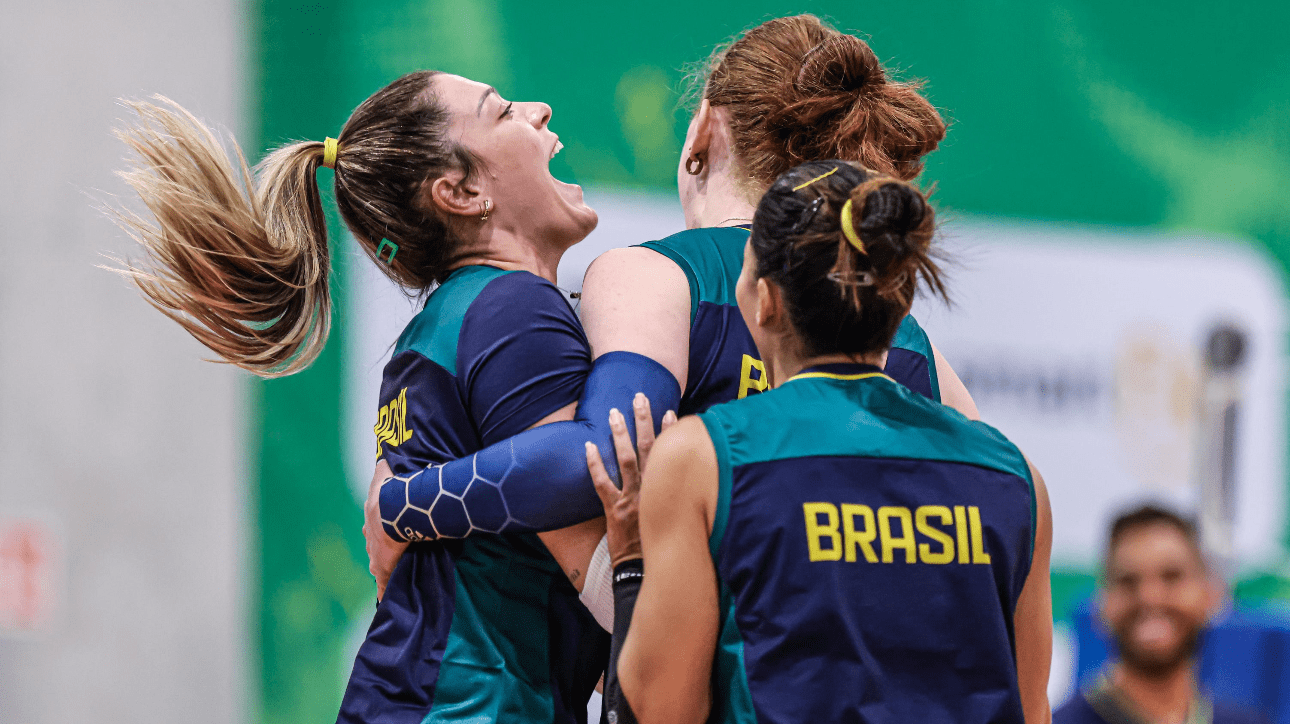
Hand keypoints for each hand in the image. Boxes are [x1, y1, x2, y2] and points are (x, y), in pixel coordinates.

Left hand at [363, 458, 407, 600]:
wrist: (393, 512)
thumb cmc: (391, 494)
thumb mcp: (384, 476)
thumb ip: (383, 467)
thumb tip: (382, 458)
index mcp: (371, 518)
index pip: (372, 526)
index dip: (379, 528)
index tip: (385, 532)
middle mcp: (370, 537)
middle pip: (373, 545)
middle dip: (380, 548)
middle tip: (391, 551)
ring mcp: (375, 555)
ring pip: (378, 565)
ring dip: (384, 568)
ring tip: (392, 574)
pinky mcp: (383, 568)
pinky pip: (384, 583)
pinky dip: (385, 590)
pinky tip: (386, 600)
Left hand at [585, 392, 677, 566]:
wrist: (645, 569)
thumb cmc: (662, 542)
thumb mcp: (675, 515)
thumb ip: (676, 493)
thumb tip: (682, 476)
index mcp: (666, 488)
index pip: (669, 454)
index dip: (670, 432)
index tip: (672, 412)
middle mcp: (650, 488)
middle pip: (647, 447)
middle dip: (644, 421)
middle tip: (639, 398)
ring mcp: (632, 498)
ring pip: (625, 460)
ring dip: (620, 434)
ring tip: (613, 413)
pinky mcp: (615, 509)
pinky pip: (602, 483)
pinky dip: (594, 464)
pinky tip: (588, 446)